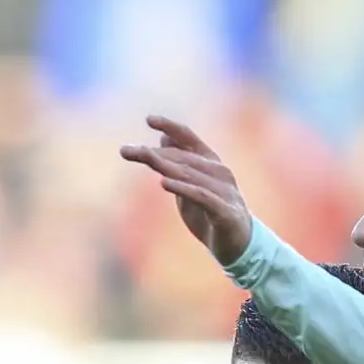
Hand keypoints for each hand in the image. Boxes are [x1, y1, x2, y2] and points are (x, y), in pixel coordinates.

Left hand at [119, 116, 252, 266]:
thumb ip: (177, 162)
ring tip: (144, 158)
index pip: (189, 138)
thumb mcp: (189, 185)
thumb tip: (162, 137)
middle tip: (126, 151)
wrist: (237, 244)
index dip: (170, 126)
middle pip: (182, 157)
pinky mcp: (225, 212)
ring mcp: (224, 191)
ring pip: (190, 175)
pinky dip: (183, 189)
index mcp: (210, 162)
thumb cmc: (210, 212)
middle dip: (153, 153)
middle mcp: (218, 171)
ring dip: (165, 166)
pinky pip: (202, 197)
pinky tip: (164, 183)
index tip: (149, 119)